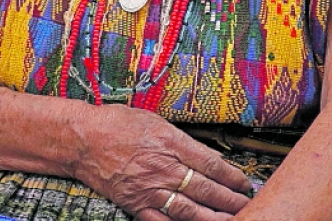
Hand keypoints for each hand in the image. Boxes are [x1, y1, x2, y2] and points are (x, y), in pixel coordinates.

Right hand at [75, 106, 250, 219]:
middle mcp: (163, 167)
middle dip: (231, 200)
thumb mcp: (154, 120)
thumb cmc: (117, 123)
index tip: (244, 182)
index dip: (232, 176)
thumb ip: (180, 139)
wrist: (83, 139)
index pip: (211, 164)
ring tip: (233, 220)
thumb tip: (206, 156)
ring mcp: (150, 189)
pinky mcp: (136, 205)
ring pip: (191, 211)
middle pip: (206, 189)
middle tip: (247, 204)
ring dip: (215, 218)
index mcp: (170, 142)